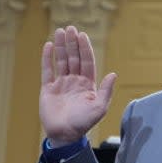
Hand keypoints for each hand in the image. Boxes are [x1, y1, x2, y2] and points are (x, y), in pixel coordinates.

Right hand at [40, 25, 116, 144]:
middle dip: (73, 43)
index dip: (85, 49)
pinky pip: (47, 70)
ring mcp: (61, 84)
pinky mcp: (48, 88)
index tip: (82, 35)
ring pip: (62, 61)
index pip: (87, 62)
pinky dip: (48, 58)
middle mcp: (75, 82)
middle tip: (71, 28)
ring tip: (60, 31)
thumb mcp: (100, 107)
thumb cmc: (84, 123)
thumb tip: (113, 73)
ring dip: (62, 46)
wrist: (64, 134)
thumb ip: (106, 90)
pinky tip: (49, 45)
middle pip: (74, 58)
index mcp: (88, 85)